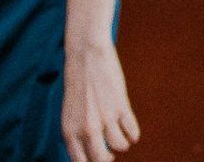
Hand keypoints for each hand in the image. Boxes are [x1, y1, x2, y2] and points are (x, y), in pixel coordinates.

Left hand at [61, 41, 139, 161]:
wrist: (86, 52)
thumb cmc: (78, 80)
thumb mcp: (71, 109)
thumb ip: (77, 130)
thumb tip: (90, 150)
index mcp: (69, 130)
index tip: (100, 158)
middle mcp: (86, 128)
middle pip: (101, 159)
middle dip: (108, 158)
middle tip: (110, 154)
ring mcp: (104, 118)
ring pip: (120, 146)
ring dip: (123, 143)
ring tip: (122, 137)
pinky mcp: (120, 106)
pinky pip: (132, 131)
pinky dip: (134, 133)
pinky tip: (131, 129)